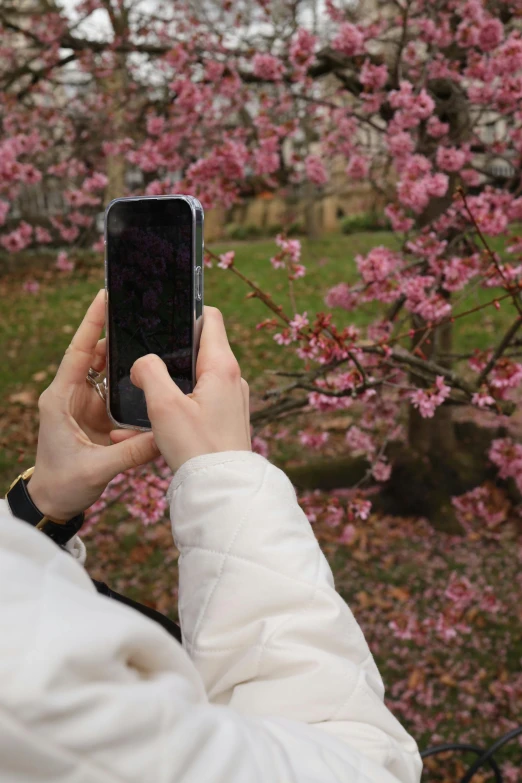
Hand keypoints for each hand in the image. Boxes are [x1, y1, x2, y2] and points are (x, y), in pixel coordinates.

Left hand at [27, 290, 159, 520]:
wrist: (53, 502)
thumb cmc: (64, 483)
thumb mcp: (98, 468)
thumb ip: (132, 452)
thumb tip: (165, 436)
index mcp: (61, 399)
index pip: (77, 352)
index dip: (91, 324)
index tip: (105, 297)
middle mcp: (72, 395)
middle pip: (95, 356)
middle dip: (117, 336)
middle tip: (142, 316)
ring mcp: (85, 404)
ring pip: (108, 372)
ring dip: (127, 360)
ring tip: (153, 341)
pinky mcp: (97, 415)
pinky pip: (116, 392)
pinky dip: (131, 384)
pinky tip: (151, 376)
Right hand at [130, 306, 250, 473]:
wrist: (223, 490)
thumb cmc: (197, 448)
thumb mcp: (164, 406)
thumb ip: (149, 373)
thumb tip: (143, 362)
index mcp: (222, 366)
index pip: (210, 317)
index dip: (187, 311)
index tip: (163, 319)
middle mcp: (234, 378)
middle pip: (201, 347)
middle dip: (173, 350)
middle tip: (145, 358)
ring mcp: (233, 398)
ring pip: (199, 375)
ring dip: (174, 379)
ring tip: (148, 390)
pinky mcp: (227, 418)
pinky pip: (203, 398)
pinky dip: (182, 400)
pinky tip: (160, 417)